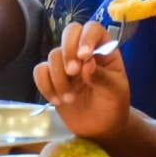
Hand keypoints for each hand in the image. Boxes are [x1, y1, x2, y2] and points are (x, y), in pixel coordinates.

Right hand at [33, 21, 131, 139]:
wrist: (100, 127)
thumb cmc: (113, 105)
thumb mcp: (116, 92)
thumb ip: (103, 77)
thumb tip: (87, 64)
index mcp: (103, 50)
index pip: (93, 29)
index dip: (86, 37)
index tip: (84, 56)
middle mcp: (83, 52)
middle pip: (69, 32)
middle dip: (68, 51)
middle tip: (73, 73)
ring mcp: (65, 63)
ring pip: (53, 55)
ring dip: (59, 78)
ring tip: (70, 98)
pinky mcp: (51, 77)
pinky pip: (40, 72)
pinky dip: (45, 85)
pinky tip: (57, 100)